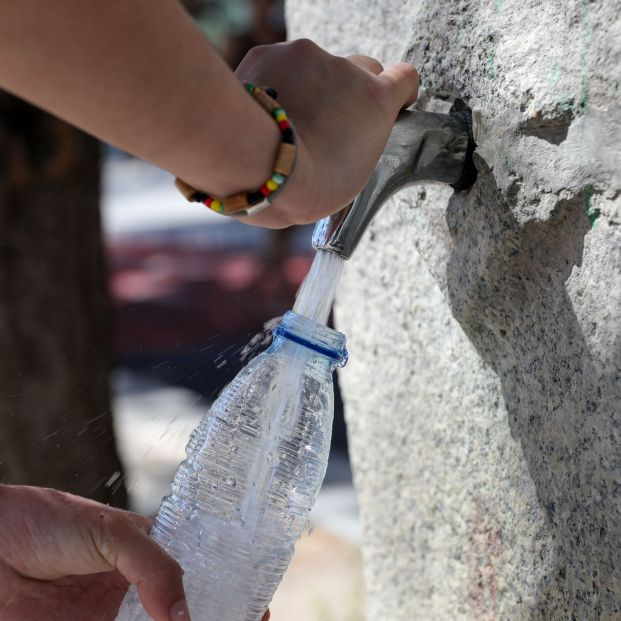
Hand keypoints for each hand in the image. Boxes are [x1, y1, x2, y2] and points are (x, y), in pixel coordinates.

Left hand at [0, 485, 269, 620]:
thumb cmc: (46, 521)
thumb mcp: (112, 532)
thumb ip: (155, 570)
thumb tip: (187, 618)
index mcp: (145, 554)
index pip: (196, 574)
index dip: (227, 591)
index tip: (257, 606)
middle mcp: (132, 593)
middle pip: (183, 615)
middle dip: (213, 620)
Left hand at [234, 39, 418, 227]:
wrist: (258, 165)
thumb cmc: (307, 186)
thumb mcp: (353, 172)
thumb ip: (357, 140)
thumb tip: (342, 137)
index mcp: (375, 101)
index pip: (403, 78)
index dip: (397, 91)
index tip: (390, 103)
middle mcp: (345, 69)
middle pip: (359, 69)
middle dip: (349, 92)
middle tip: (329, 123)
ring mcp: (305, 56)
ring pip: (313, 68)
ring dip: (307, 89)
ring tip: (286, 123)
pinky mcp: (268, 54)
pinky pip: (277, 66)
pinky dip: (273, 84)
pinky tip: (263, 112)